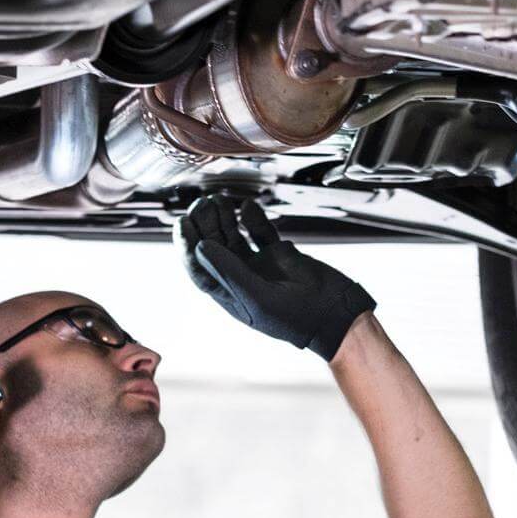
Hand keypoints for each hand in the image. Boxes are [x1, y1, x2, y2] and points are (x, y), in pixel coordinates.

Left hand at [175, 194, 375, 360]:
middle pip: (215, 247)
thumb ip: (229, 271)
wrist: (335, 315)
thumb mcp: (258, 297)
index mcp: (230, 293)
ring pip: (235, 236)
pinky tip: (248, 206)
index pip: (200, 267)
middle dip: (206, 225)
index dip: (187, 245)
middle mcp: (241, 277)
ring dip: (226, 218)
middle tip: (202, 203)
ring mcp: (260, 264)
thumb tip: (201, 247)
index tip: (182, 222)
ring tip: (220, 200)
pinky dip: (254, 219)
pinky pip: (261, 232)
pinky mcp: (280, 253)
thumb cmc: (295, 318)